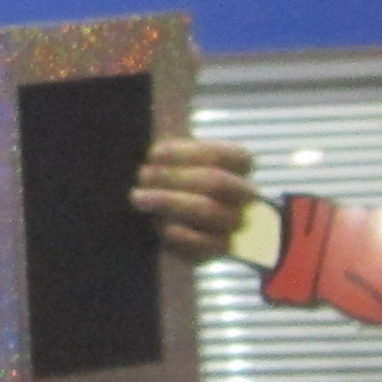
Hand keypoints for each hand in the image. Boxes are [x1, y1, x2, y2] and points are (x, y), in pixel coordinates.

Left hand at [132, 135, 263, 261]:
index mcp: (238, 162)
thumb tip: (159, 132)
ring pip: (208, 210)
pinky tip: (154, 223)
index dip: (186, 153)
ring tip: (138, 197)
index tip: (154, 154)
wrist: (163, 214)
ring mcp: (234, 222)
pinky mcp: (219, 248)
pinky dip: (175, 233)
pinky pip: (202, 243)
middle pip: (216, 181)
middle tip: (142, 175)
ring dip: (168, 202)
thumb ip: (168, 141)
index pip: (222, 154)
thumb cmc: (169, 176)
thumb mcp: (168, 153)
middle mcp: (243, 193)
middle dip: (174, 177)